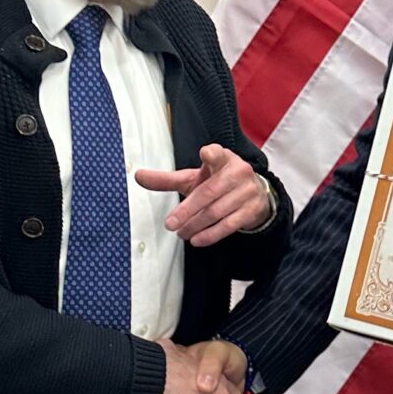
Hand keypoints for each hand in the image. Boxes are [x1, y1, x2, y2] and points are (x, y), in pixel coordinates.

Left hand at [136, 149, 275, 247]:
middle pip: (209, 192)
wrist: (254, 194)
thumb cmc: (217, 182)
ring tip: (180, 233)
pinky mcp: (251, 210)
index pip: (217, 154)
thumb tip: (138, 176)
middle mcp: (237, 172)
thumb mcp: (194, 178)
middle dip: (188, 210)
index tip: (205, 154)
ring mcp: (247, 192)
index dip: (212, 154)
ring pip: (217, 211)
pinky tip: (197, 239)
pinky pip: (229, 225)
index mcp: (222, 159)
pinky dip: (211, 234)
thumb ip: (167, 180)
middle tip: (170, 224)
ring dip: (196, 225)